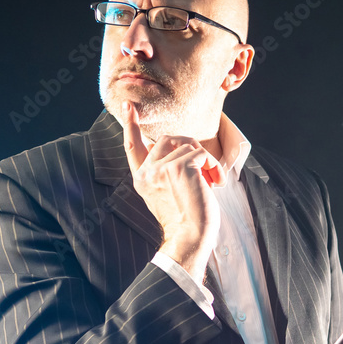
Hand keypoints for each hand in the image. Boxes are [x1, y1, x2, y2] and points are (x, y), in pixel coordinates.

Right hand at [120, 101, 224, 280]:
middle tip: (205, 171)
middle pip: (169, 138)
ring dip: (205, 160)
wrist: (191, 237)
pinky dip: (212, 165)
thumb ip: (166, 170)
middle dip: (190, 148)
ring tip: (211, 180)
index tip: (128, 106)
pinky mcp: (177, 168)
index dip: (130, 125)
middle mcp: (147, 172)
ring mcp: (160, 169)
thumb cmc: (187, 219)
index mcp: (142, 179)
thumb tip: (179, 146)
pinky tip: (214, 182)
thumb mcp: (169, 192)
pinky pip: (200, 153)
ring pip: (188, 144)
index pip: (133, 146)